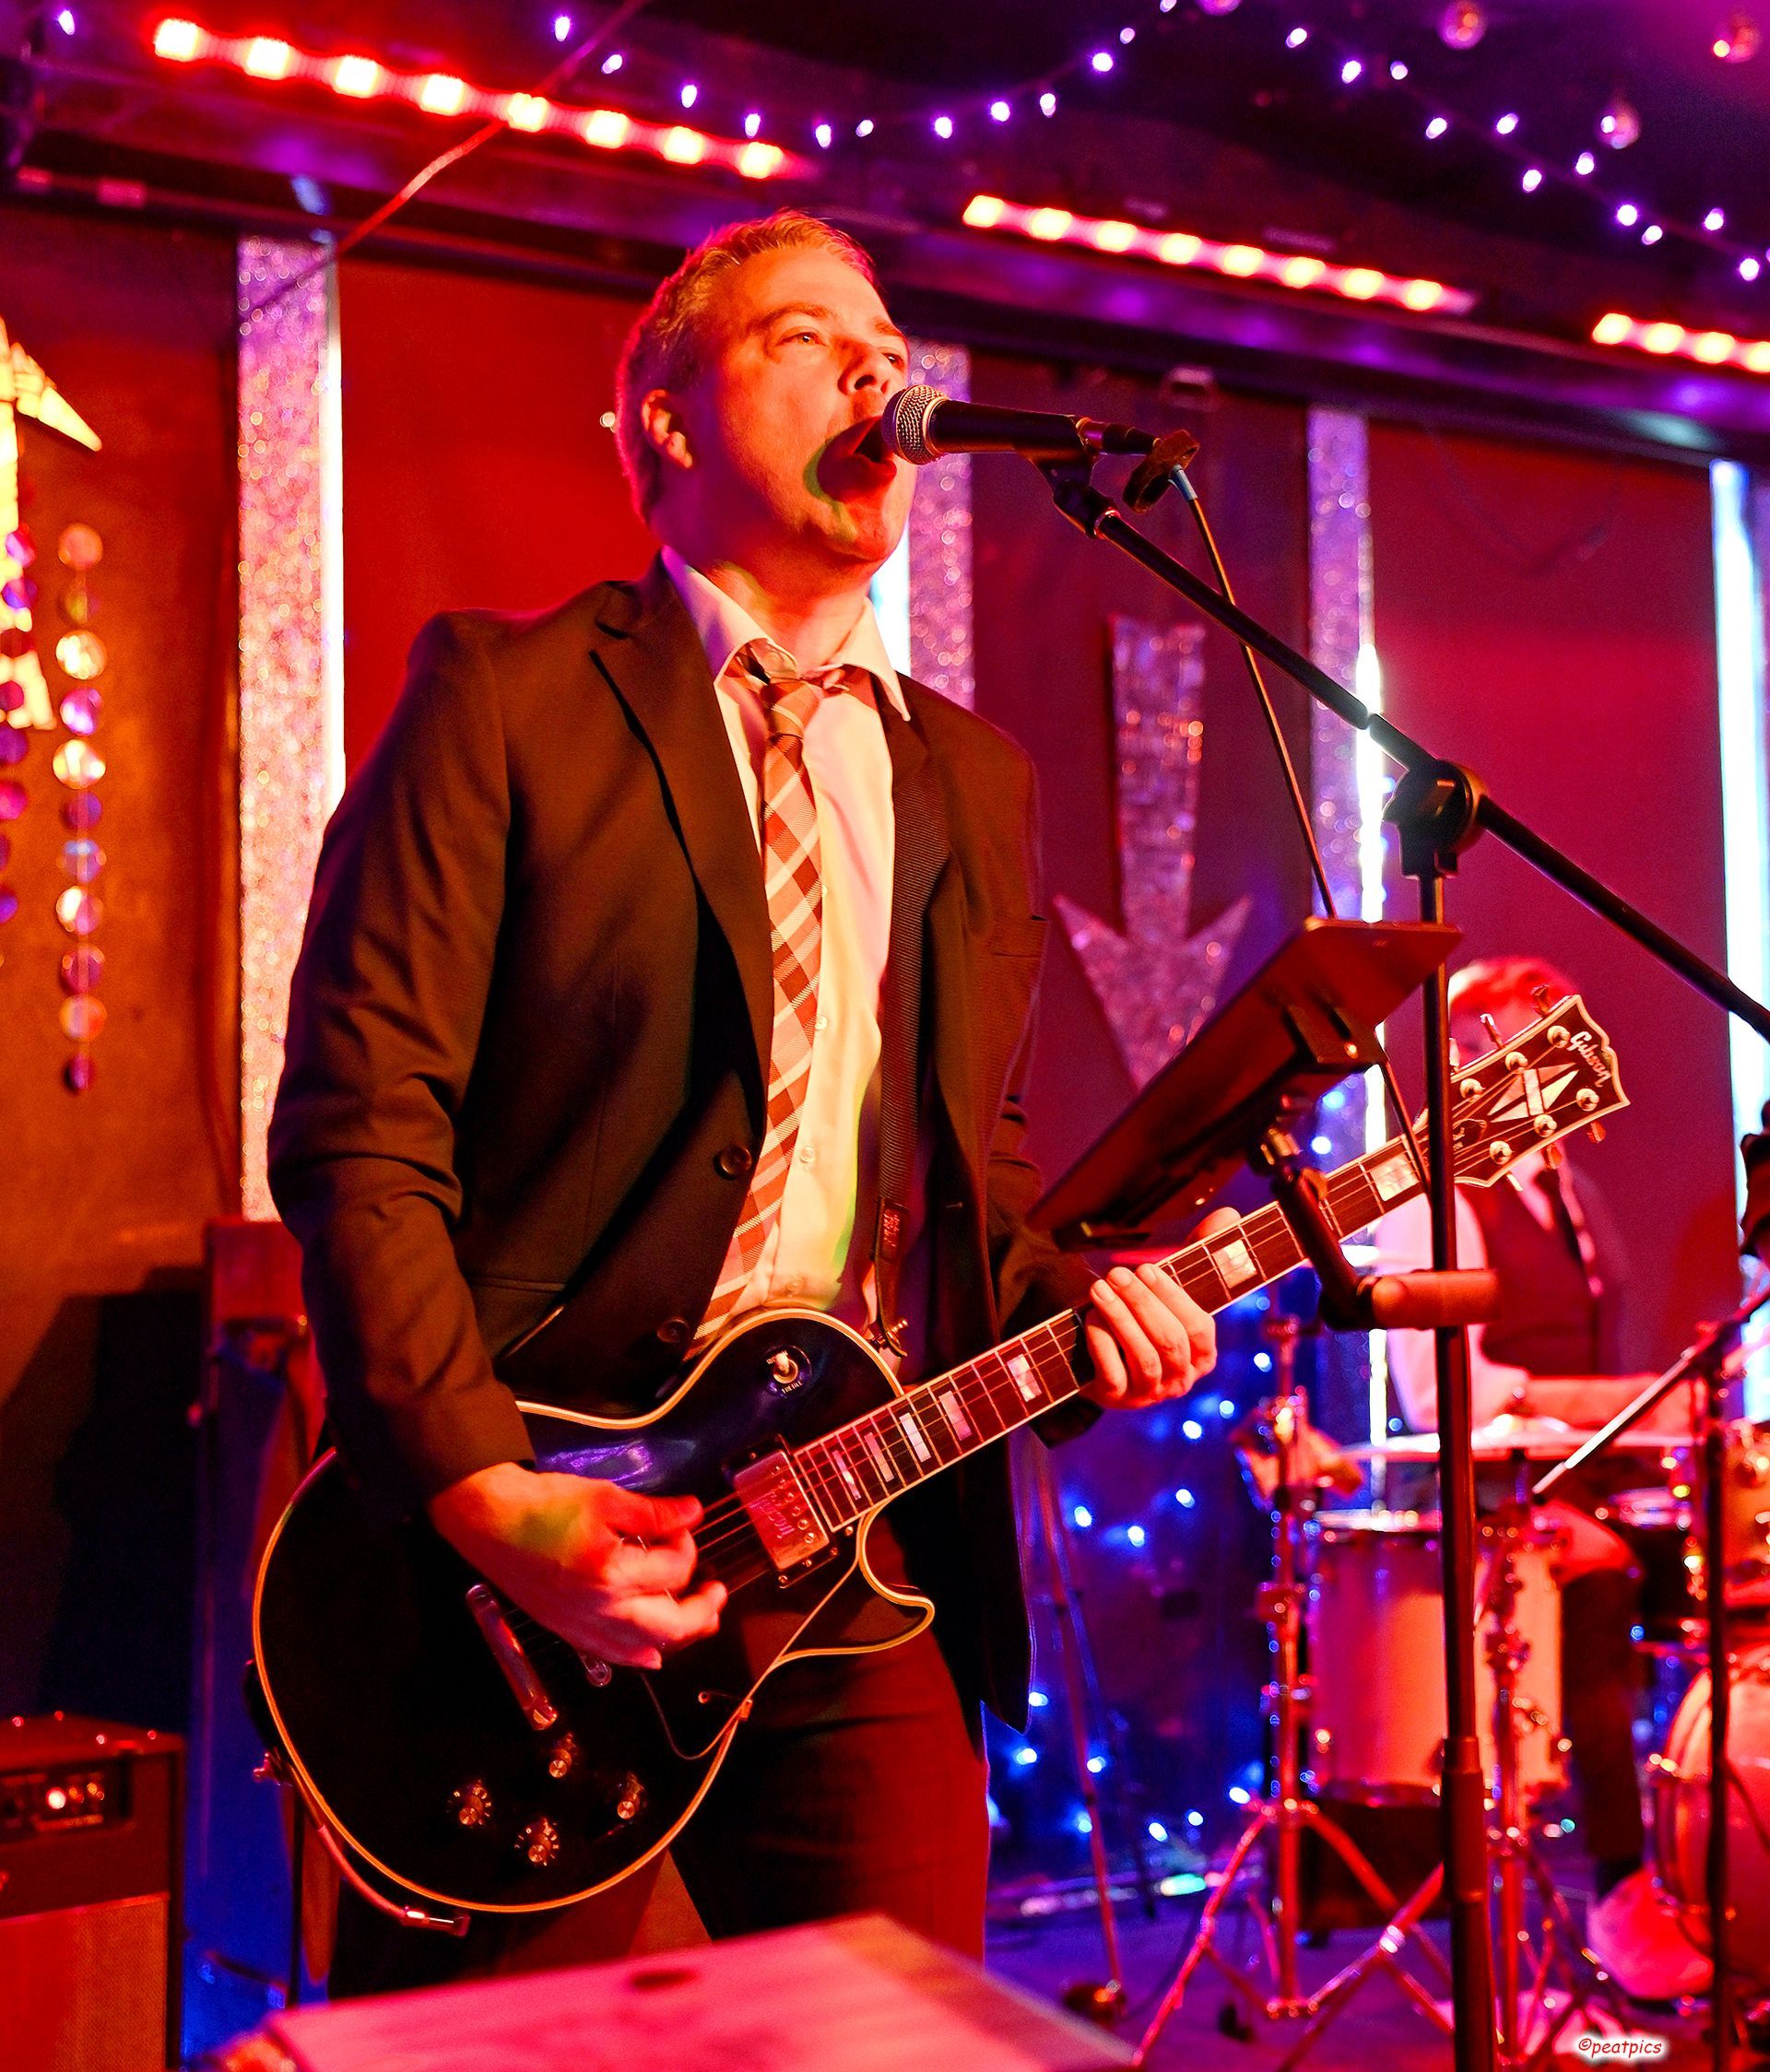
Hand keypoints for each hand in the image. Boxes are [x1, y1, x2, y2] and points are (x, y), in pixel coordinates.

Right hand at [428, 1461, 725, 1669]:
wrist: (489, 1520)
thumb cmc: (542, 1506)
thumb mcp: (605, 1497)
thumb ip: (654, 1512)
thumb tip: (692, 1513)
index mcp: (611, 1574)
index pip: (673, 1569)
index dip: (687, 1543)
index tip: (682, 1526)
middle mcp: (600, 1611)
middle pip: (671, 1627)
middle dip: (702, 1611)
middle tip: (717, 1594)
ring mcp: (583, 1627)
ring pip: (646, 1650)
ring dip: (678, 1637)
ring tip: (698, 1620)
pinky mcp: (568, 1631)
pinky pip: (614, 1656)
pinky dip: (641, 1654)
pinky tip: (652, 1650)